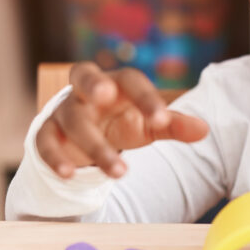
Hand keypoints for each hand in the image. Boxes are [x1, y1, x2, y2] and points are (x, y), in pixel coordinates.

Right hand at [36, 63, 208, 178]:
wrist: (84, 135)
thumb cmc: (122, 122)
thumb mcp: (148, 124)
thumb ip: (172, 126)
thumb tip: (204, 129)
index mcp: (116, 83)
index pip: (130, 80)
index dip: (146, 97)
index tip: (163, 120)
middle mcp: (86, 91)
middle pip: (83, 75)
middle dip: (93, 84)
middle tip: (106, 94)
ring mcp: (63, 111)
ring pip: (72, 120)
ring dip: (95, 146)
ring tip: (120, 172)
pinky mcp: (46, 133)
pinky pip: (45, 142)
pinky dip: (55, 157)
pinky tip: (69, 174)